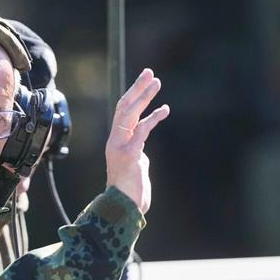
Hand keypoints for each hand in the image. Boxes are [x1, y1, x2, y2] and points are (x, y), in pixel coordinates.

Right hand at [105, 68, 169, 213]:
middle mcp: (115, 141)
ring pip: (129, 114)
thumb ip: (136, 152)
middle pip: (124, 107)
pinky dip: (153, 118)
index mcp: (115, 141)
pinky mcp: (129, 154)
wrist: (124, 207)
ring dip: (144, 96)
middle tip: (149, 72)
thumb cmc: (130, 190)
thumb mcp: (135, 164)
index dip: (133, 94)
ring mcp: (120, 147)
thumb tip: (142, 149)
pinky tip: (164, 110)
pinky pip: (141, 131)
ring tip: (156, 82)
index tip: (145, 80)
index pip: (122, 112)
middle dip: (137, 88)